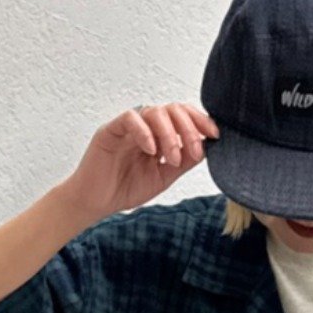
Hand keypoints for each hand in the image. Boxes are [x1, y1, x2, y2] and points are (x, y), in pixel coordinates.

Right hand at [60, 102, 220, 222]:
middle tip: (193, 151)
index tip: (215, 135)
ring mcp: (128, 127)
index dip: (200, 120)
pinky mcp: (110, 130)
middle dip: (189, 128)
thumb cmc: (126, 188)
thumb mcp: (164, 176)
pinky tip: (152, 150)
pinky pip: (130, 119)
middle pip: (172, 109)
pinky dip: (145, 132)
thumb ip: (184, 162)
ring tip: (172, 157)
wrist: (97, 203)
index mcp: (159, 134)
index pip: (182, 115)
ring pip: (154, 112)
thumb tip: (207, 147)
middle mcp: (145, 126)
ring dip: (170, 134)